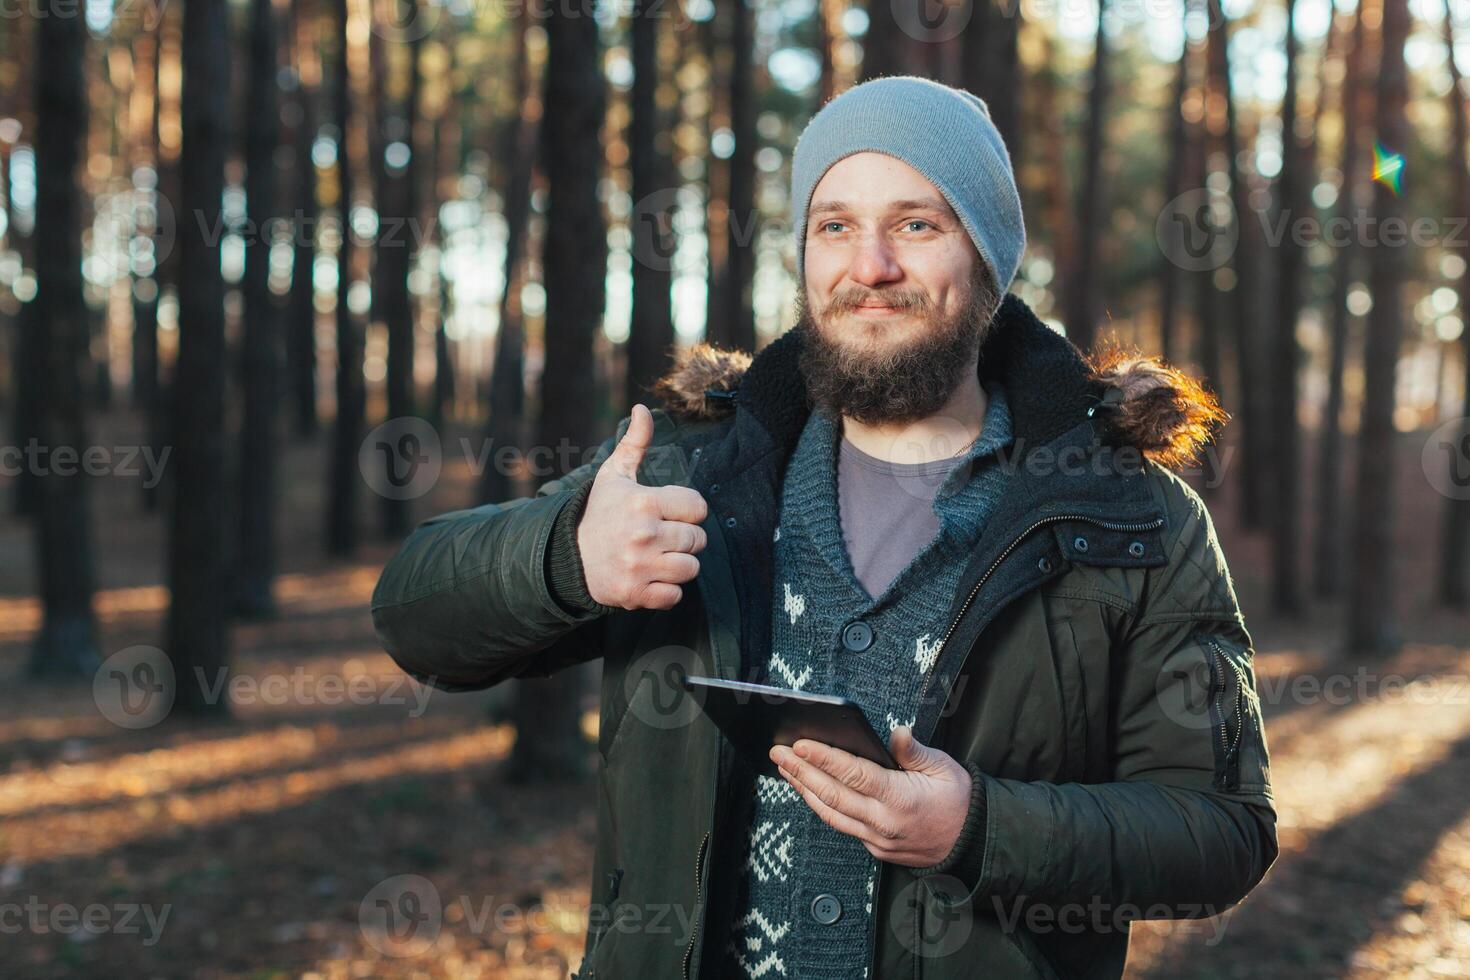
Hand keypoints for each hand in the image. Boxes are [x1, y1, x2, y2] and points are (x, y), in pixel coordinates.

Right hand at [578, 404, 709, 610]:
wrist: (566, 556)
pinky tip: (651, 577)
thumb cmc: (598, 513)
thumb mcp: (614, 475)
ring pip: (690, 568)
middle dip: (685, 538)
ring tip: (659, 557)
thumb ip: (635, 442)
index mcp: (644, 502)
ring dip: (679, 564)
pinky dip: (667, 591)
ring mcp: (640, 566)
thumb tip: (643, 408)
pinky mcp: (635, 594)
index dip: (688, 510)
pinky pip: (674, 596)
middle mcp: (644, 534)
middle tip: (664, 537)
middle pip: (698, 540)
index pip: (698, 507)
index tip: (672, 513)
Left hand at [769, 726, 971, 867]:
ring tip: (785, 769)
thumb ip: (914, 751)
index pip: (853, 774)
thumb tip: (897, 732)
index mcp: (900, 798)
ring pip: (830, 813)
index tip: (800, 744)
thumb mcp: (944, 767)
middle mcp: (883, 822)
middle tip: (778, 752)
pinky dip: (821, 806)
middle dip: (801, 771)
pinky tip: (809, 790)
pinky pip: (841, 825)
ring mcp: (877, 839)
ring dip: (804, 789)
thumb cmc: (959, 801)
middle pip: (832, 795)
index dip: (823, 758)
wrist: (972, 843)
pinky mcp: (875, 849)